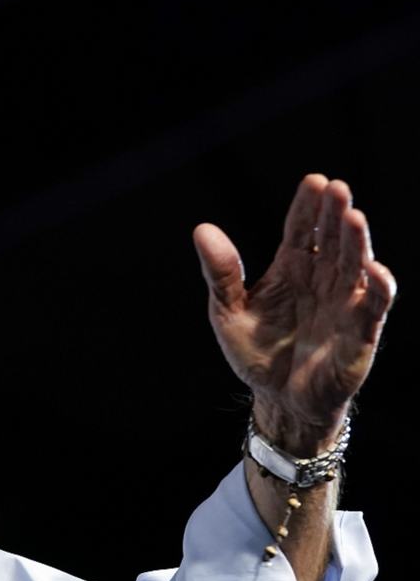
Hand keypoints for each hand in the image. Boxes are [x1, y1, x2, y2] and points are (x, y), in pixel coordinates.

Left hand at [193, 175, 395, 455]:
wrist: (278, 400)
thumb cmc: (256, 352)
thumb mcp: (228, 312)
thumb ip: (220, 273)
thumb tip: (202, 229)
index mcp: (291, 269)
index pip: (302, 230)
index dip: (308, 206)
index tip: (313, 181)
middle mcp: (322, 279)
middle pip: (332, 240)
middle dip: (335, 214)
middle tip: (336, 188)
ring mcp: (344, 303)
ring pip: (355, 265)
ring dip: (357, 242)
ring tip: (353, 217)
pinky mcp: (360, 333)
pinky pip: (374, 307)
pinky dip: (378, 288)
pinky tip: (375, 270)